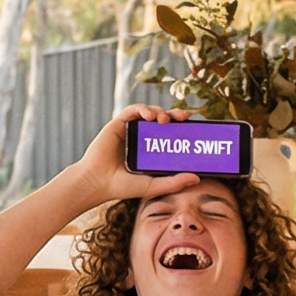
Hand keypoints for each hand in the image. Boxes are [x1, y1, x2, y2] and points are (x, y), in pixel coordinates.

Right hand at [60, 105, 203, 205]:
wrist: (98, 183)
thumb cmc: (122, 186)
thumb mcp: (153, 185)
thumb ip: (174, 183)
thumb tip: (197, 178)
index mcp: (151, 150)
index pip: (171, 134)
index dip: (183, 127)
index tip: (195, 125)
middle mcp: (142, 138)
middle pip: (163, 120)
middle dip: (175, 115)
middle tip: (185, 117)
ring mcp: (131, 130)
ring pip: (150, 113)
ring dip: (160, 111)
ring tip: (165, 120)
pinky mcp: (118, 124)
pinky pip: (133, 110)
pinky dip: (143, 109)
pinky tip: (149, 115)